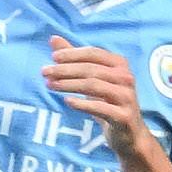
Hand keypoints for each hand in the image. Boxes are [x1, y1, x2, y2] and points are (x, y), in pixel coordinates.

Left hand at [41, 36, 148, 157]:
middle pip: (91, 69)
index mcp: (119, 64)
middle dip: (65, 69)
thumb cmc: (106, 101)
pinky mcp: (123, 116)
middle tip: (44, 72)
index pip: (94, 53)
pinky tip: (67, 101)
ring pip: (93, 86)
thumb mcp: (91, 78)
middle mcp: (126, 78)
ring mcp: (127, 97)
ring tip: (50, 85)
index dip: (73, 53)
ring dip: (69, 84)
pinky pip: (100, 107)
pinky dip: (82, 103)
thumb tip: (53, 38)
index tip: (53, 57)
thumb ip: (73, 59)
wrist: (127, 133)